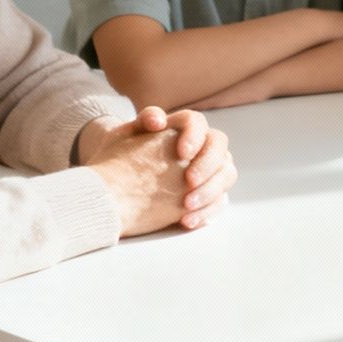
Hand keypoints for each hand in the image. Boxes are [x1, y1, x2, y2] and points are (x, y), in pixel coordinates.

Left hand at [81, 106, 234, 235]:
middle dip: (207, 164)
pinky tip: (187, 221)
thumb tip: (158, 120)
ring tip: (186, 205)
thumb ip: (144, 121)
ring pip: (226, 174)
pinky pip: (219, 202)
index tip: (181, 153)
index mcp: (183, 128)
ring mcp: (209, 171)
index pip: (197, 123)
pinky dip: (207, 212)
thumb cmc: (122, 158)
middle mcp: (201, 147)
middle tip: (189, 181)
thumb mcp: (126, 135)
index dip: (194, 136)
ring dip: (211, 190)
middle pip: (219, 147)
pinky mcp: (207, 195)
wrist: (116, 188)